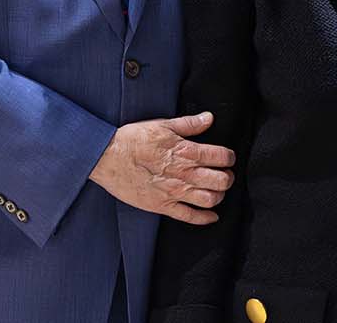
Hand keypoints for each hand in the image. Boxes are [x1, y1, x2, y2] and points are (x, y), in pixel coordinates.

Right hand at [89, 111, 235, 224]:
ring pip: (210, 200)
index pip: (221, 156)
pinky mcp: (163, 205)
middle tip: (225, 174)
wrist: (107, 158)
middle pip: (222, 180)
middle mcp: (184, 174)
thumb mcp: (162, 125)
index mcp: (186, 151)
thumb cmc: (133, 140)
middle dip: (228, 177)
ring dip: (219, 195)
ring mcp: (174, 192)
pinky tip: (211, 215)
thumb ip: (189, 124)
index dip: (229, 157)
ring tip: (216, 190)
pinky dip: (205, 218)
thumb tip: (209, 118)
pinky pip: (190, 217)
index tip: (227, 157)